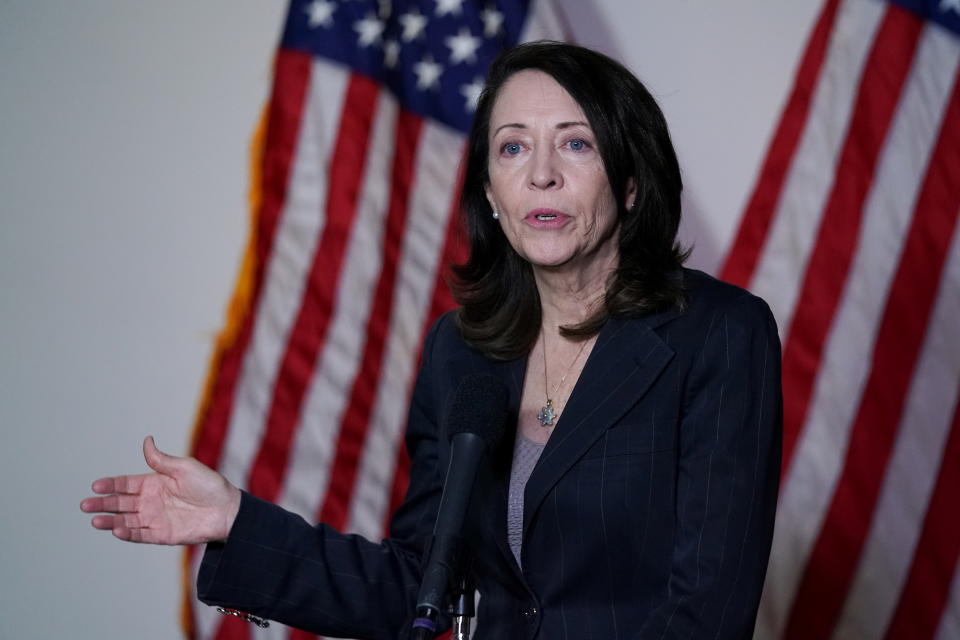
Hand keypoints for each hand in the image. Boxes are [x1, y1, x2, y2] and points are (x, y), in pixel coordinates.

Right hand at [80, 436, 240, 544]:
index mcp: (154, 483)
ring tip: (95, 520)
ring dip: (110, 521)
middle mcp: (151, 501)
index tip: (95, 485)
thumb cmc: (209, 485)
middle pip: (121, 503)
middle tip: (85, 505)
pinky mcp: (162, 535)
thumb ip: (161, 460)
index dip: (110, 485)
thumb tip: (146, 440)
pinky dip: (128, 533)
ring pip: (126, 520)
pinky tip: (117, 530)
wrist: (227, 509)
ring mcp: (155, 519)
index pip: (126, 484)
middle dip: (103, 503)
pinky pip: (141, 535)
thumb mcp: (184, 467)